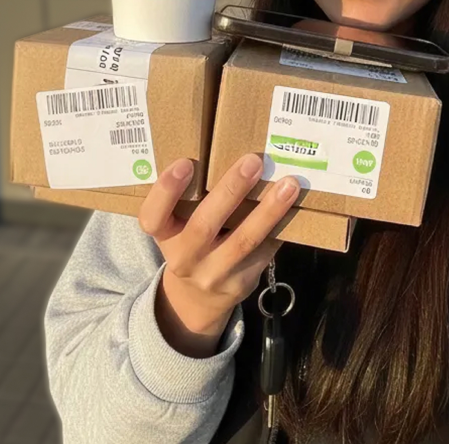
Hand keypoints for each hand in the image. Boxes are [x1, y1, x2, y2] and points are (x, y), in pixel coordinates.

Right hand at [139, 154, 301, 357]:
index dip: (166, 191)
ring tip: (288, 185)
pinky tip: (295, 208)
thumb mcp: (177, 227)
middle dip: (230, 190)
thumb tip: (230, 151)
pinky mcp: (241, 282)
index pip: (153, 217)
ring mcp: (213, 274)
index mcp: (164, 236)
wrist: (198, 298)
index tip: (184, 163)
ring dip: (268, 210)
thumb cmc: (190, 243)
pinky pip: (264, 251)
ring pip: (243, 240)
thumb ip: (191, 200)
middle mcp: (184, 258)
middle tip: (253, 161)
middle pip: (204, 225)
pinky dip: (280, 227)